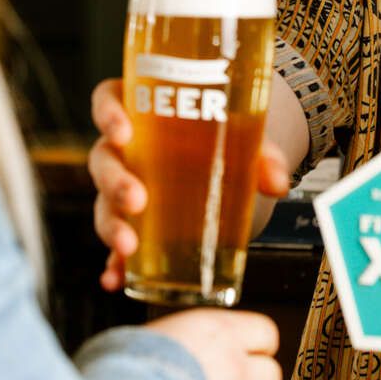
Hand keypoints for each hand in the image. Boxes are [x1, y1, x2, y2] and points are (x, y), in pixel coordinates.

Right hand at [88, 79, 292, 291]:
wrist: (238, 163)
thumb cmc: (229, 137)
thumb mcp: (248, 136)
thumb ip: (263, 155)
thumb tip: (277, 182)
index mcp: (144, 112)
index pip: (109, 100)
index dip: (108, 114)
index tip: (123, 131)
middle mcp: (128, 150)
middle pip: (103, 158)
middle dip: (114, 181)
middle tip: (136, 199)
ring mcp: (127, 187)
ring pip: (105, 203)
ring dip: (111, 225)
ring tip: (128, 246)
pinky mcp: (138, 225)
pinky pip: (117, 245)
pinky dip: (115, 265)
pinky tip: (115, 279)